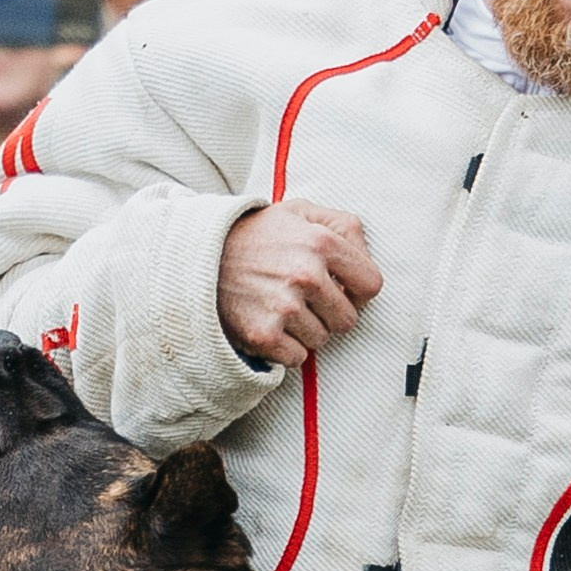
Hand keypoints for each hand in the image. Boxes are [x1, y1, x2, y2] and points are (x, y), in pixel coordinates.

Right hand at [217, 198, 383, 370]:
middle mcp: (305, 274)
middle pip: (348, 319)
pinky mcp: (264, 335)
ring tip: (281, 307)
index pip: (371, 285)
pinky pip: (298, 358)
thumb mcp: (300, 212)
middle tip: (304, 300)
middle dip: (330, 313)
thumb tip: (367, 258)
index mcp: (321, 242)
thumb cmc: (257, 235)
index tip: (340, 289)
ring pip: (322, 340)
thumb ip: (342, 226)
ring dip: (306, 330)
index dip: (357, 291)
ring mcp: (284, 307)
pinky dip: (286, 348)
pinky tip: (270, 324)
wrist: (198, 255)